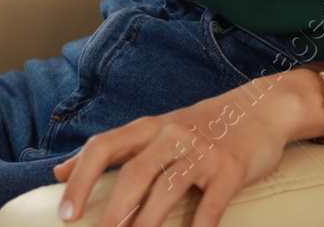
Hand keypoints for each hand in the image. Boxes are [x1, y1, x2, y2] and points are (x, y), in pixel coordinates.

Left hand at [51, 76, 303, 226]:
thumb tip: (59, 172)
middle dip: (114, 211)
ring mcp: (203, 151)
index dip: (80, 179)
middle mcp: (173, 135)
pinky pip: (210, 206)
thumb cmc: (203, 126)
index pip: (105, 146)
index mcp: (150, 128)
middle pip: (135, 173)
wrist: (264, 108)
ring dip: (148, 224)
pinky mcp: (231, 169)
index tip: (65, 213)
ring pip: (168, 190)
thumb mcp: (156, 130)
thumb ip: (113, 150)